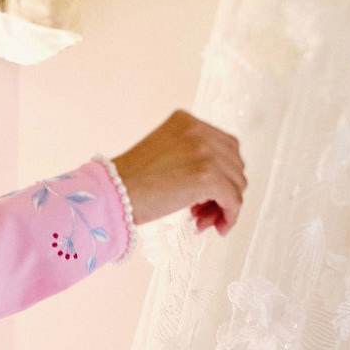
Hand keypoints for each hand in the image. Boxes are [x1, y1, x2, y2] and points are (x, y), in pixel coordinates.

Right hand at [111, 110, 246, 233]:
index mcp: (187, 121)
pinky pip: (234, 200)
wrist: (113, 193)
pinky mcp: (208, 177)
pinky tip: (216, 227)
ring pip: (237, 183)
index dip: (222, 172)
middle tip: (204, 211)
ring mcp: (206, 152)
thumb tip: (220, 182)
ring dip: (224, 205)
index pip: (225, 145)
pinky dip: (230, 216)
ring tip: (202, 220)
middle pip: (234, 163)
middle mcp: (200, 131)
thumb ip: (191, 154)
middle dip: (224, 189)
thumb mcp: (165, 152)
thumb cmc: (131, 180)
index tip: (207, 193)